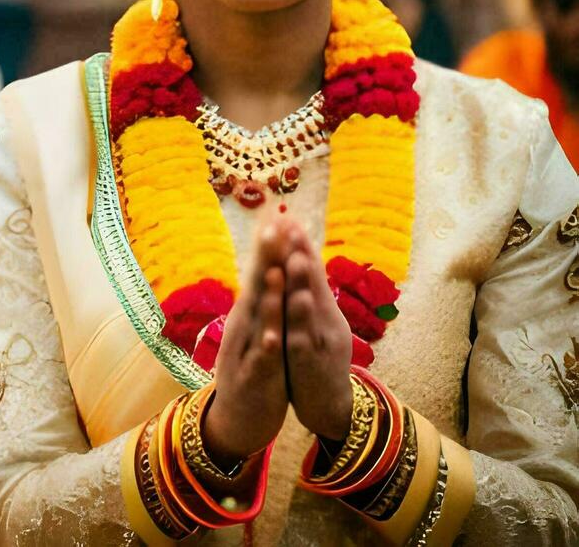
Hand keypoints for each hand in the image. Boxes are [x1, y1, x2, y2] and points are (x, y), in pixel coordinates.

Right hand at [203, 217, 291, 465]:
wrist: (235, 420)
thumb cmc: (251, 372)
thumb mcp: (256, 330)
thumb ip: (260, 300)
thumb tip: (265, 265)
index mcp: (250, 315)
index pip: (260, 272)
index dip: (270, 244)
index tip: (278, 213)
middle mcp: (245, 327)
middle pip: (255, 287)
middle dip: (265, 257)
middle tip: (272, 224)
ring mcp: (247, 352)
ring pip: (258, 322)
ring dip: (265, 297)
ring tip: (272, 272)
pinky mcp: (255, 379)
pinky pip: (263, 362)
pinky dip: (267, 347)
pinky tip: (273, 336)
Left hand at [282, 217, 354, 440]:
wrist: (331, 406)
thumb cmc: (319, 359)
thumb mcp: (316, 323)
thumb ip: (309, 294)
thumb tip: (300, 262)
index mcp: (322, 308)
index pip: (311, 271)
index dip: (301, 245)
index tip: (290, 217)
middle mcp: (324, 318)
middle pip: (312, 282)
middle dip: (303, 253)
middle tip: (294, 224)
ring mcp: (318, 339)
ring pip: (309, 306)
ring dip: (303, 282)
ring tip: (296, 257)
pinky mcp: (309, 361)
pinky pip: (301, 339)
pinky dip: (298, 322)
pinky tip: (293, 305)